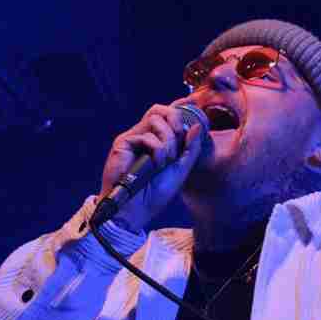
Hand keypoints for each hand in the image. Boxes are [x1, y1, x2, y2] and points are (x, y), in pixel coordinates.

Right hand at [99, 100, 208, 232]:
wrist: (136, 211)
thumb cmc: (155, 194)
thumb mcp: (181, 170)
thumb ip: (190, 148)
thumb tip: (197, 126)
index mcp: (157, 140)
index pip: (167, 115)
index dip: (181, 111)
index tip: (194, 115)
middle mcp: (143, 136)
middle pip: (160, 109)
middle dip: (176, 121)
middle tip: (179, 140)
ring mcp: (132, 138)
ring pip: (156, 118)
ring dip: (168, 140)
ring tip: (165, 160)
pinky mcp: (122, 143)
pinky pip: (147, 134)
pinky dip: (157, 149)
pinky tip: (155, 165)